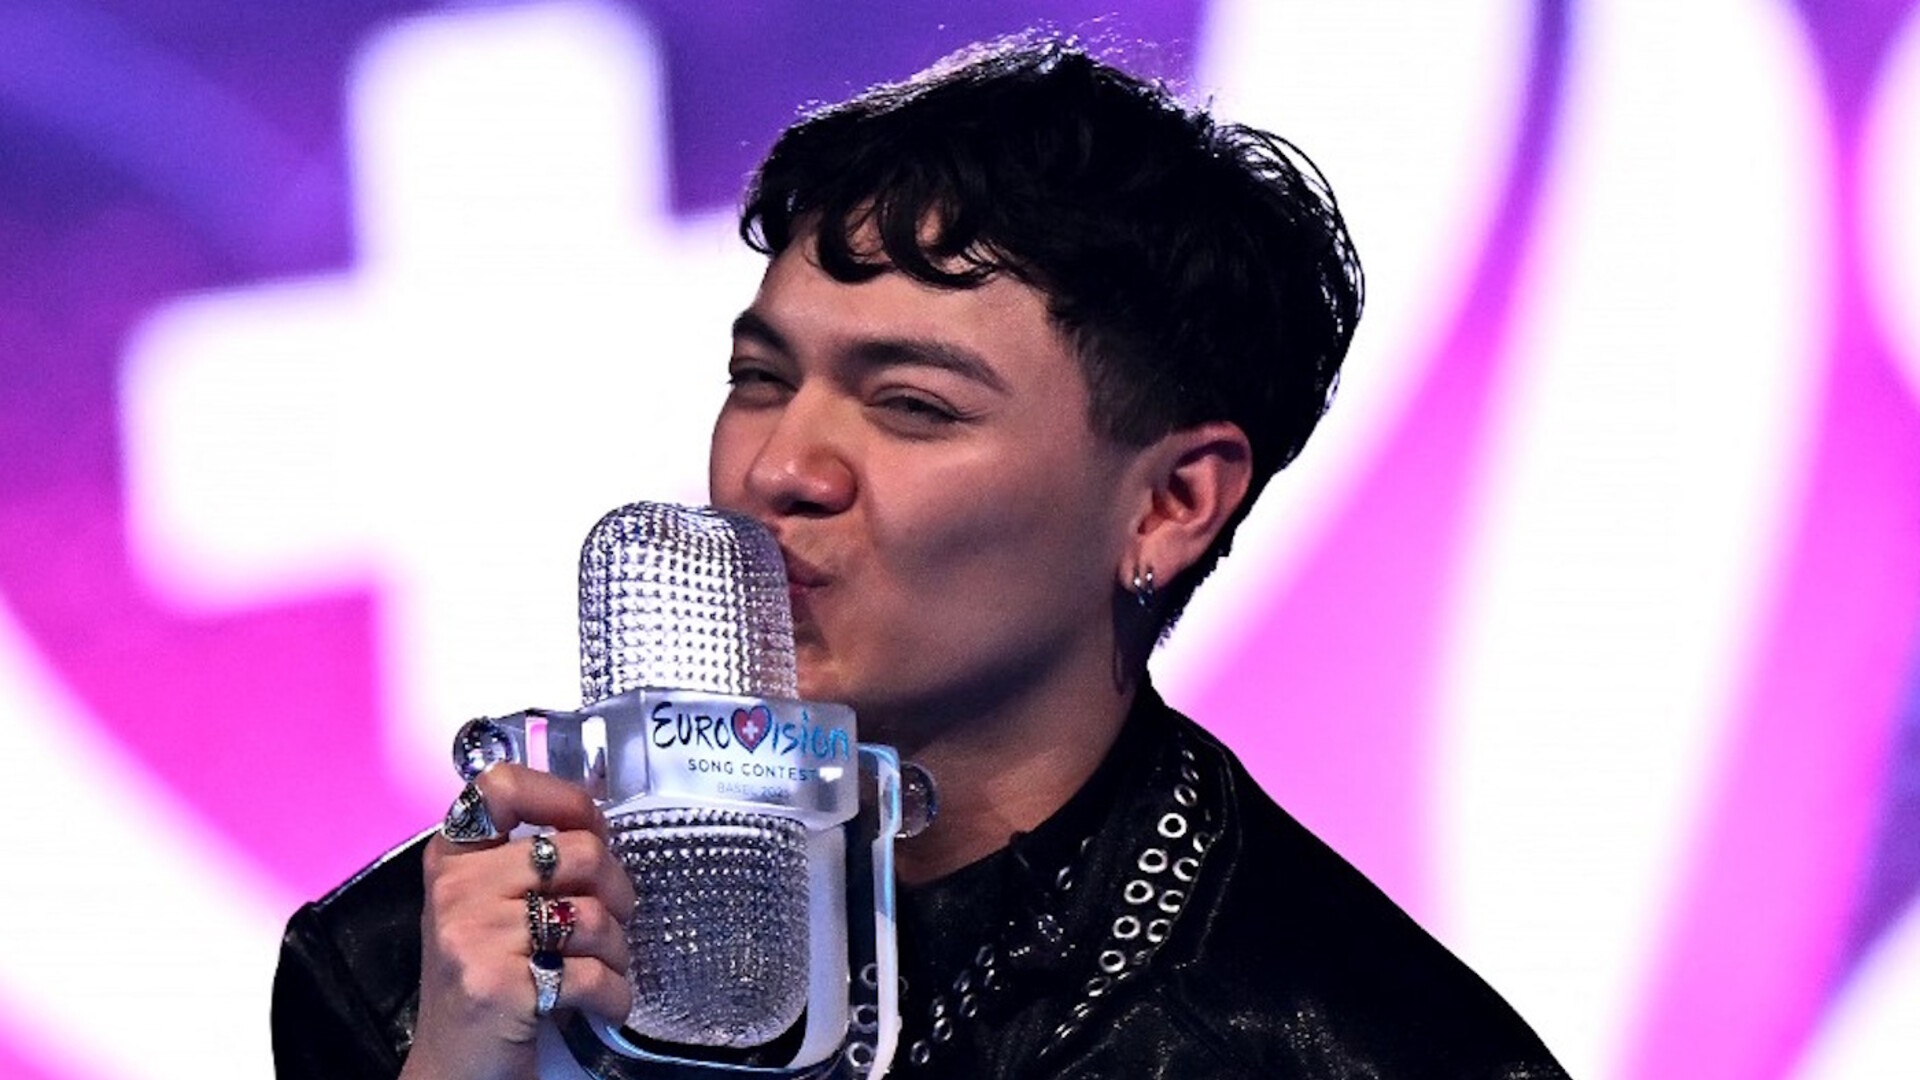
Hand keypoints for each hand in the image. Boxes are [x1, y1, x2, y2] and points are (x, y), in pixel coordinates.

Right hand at [400, 765, 636, 1079]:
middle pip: (579, 850)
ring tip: (602, 967)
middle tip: (616, 918)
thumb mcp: (491, 906)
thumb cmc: (491, 978)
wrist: (457, 1068)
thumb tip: (599, 818)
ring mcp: (472, 935)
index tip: (591, 827)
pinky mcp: (496, 985)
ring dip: (618, 949)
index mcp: (453, 857)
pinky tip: (603, 1004)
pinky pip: (592, 972)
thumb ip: (529, 859)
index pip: (502, 785)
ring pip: (594, 912)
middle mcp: (455, 888)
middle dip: (619, 889)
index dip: (564, 797)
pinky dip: (614, 994)